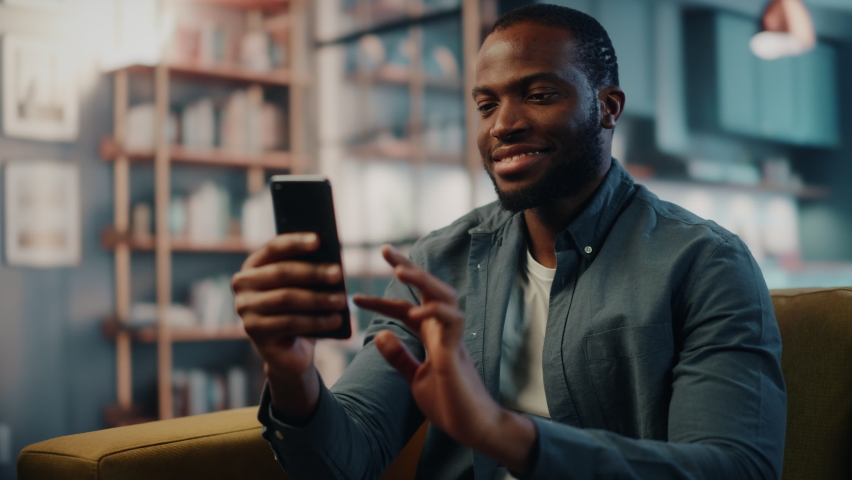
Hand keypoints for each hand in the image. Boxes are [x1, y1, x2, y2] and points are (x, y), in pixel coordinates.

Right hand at [231, 232, 345, 417]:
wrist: (290, 350)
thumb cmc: (300, 310)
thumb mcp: (304, 288)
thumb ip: (309, 272)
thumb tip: (329, 262)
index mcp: (253, 266)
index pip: (273, 248)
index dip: (295, 242)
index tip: (318, 240)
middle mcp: (243, 285)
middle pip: (281, 273)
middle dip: (313, 273)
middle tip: (338, 273)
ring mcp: (245, 309)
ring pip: (286, 299)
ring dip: (318, 299)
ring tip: (341, 300)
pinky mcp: (254, 332)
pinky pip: (289, 323)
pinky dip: (316, 321)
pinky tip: (335, 320)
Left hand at [353, 245, 537, 473]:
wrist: (472, 426)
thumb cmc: (449, 403)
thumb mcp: (415, 377)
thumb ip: (399, 356)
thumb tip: (378, 334)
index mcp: (433, 336)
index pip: (406, 308)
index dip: (383, 301)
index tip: (356, 297)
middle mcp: (444, 331)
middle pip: (428, 289)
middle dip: (408, 267)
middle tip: (384, 248)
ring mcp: (453, 339)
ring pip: (443, 296)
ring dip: (422, 281)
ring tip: (398, 271)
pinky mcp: (457, 352)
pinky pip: (452, 322)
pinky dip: (435, 312)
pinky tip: (416, 311)